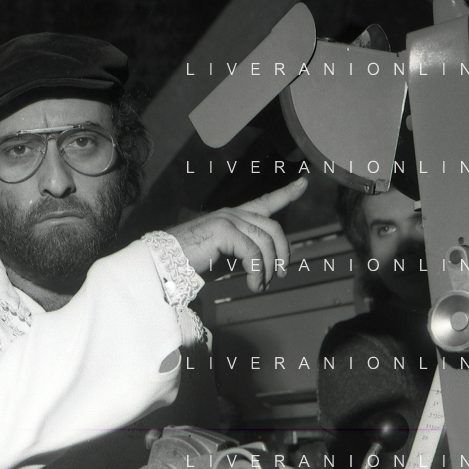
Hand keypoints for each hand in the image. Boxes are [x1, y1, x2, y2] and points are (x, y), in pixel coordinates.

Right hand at [166, 178, 307, 291]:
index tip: (304, 182)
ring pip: (265, 243)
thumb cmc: (189, 263)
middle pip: (273, 228)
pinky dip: (257, 272)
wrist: (163, 263)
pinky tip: (253, 285)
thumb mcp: (223, 257)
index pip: (264, 201)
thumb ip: (243, 254)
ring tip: (260, 286)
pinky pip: (253, 253)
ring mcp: (227, 219)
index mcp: (232, 216)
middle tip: (279, 275)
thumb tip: (264, 267)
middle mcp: (231, 213)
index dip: (287, 192)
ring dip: (267, 269)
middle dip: (282, 253)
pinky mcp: (223, 230)